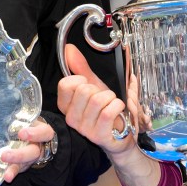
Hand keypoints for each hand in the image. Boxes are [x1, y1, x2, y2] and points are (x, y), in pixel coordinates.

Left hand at [0, 118, 55, 182]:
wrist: (39, 136)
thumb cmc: (31, 123)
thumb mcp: (32, 119)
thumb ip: (23, 117)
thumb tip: (3, 107)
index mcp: (43, 132)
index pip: (43, 133)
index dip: (34, 134)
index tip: (21, 133)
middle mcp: (38, 146)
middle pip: (32, 152)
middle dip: (19, 155)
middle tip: (5, 155)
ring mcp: (32, 157)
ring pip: (25, 163)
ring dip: (14, 168)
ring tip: (6, 175)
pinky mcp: (25, 164)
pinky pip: (19, 169)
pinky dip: (12, 173)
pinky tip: (6, 177)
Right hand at [58, 44, 160, 185]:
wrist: (121, 136)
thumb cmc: (106, 111)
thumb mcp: (94, 86)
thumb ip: (80, 67)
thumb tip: (68, 49)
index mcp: (66, 106)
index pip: (65, 84)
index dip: (81, 80)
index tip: (89, 87)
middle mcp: (71, 118)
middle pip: (84, 90)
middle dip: (100, 90)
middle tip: (104, 100)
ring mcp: (83, 129)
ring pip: (98, 99)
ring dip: (112, 98)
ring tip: (112, 105)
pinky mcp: (98, 136)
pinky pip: (108, 111)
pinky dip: (118, 106)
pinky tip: (118, 110)